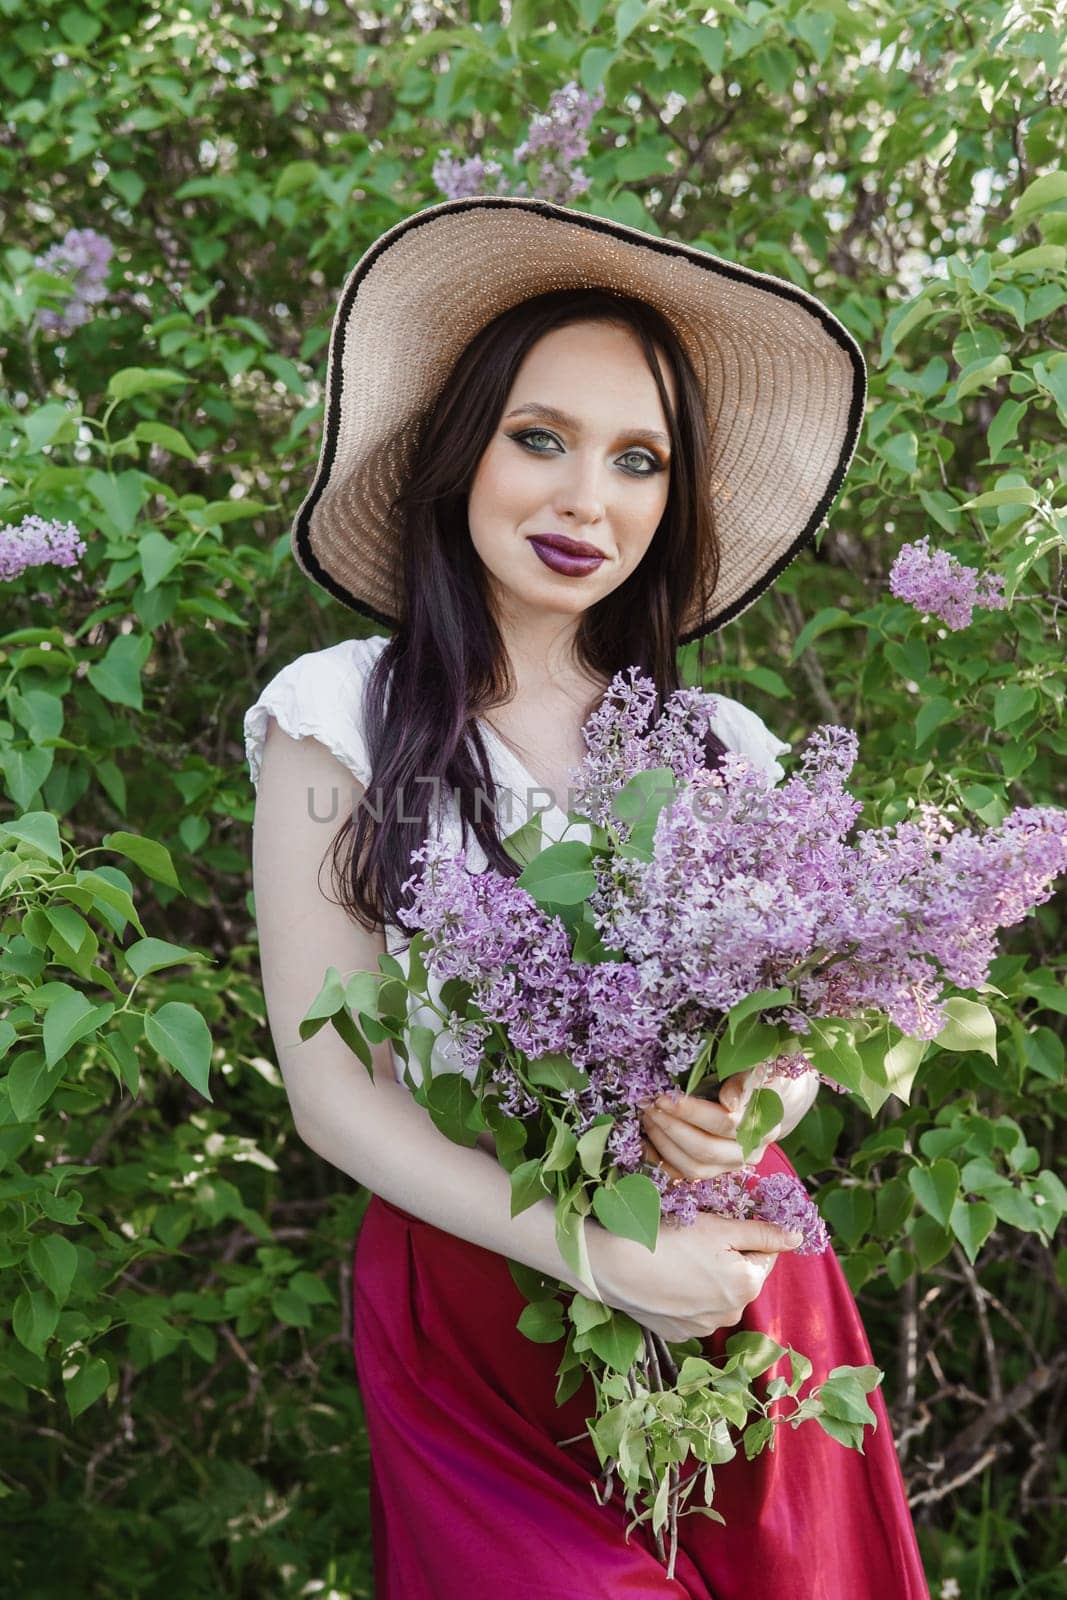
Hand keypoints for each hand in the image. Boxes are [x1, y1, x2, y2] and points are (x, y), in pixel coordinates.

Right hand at [586, 1206, 805, 1341]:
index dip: (745, 1234)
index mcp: (747, 1286)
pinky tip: (667, 1277)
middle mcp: (731, 1314)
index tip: (721, 1224)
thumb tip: (797, 1236)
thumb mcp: (720, 1227)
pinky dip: (687, 1292)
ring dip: (707, 1276)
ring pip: (717, 1293)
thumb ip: (762, 1231)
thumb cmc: (670, 1240)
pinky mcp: (679, 1332)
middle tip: (696, 1237)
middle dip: (727, 1257)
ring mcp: (704, 1327)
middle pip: (741, 1275)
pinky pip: (694, 1308)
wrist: (616, 1267)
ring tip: (678, 1257)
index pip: (765, 1253)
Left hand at [640, 1068, 819, 1181]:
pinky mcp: (715, 1172)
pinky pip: (684, 1176)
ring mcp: (731, 1165)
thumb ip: (746, 1081)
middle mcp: (749, 1151)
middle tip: (649, 1105)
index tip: (665, 1096)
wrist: (773, 1097)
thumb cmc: (761, 1075)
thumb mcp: (760, 1069)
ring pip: (694, 1168)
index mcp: (763, 1124)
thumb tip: (729, 1102)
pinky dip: (662, 1162)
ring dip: (664, 1143)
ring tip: (647, 1117)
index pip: (725, 1123)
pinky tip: (645, 1142)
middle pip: (705, 1149)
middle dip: (671, 1127)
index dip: (692, 1112)